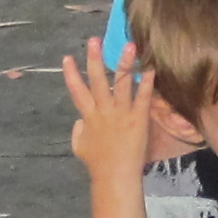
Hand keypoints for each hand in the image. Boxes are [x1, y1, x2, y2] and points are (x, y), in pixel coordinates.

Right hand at [61, 38, 156, 187]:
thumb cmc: (97, 164)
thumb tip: (79, 120)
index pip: (77, 91)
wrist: (114, 177)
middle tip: (94, 40)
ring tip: (128, 45)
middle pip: (97, 80)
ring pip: (121, 83)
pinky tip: (151, 68)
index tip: (67, 57)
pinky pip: (142, 97)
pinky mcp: (138, 119)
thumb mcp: (79, 146)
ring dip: (123, 63)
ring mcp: (121, 114)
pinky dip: (146, 82)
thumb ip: (78, 130)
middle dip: (94, 59)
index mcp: (88, 116)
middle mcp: (103, 111)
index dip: (71, 74)